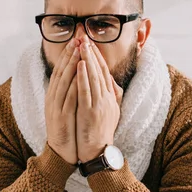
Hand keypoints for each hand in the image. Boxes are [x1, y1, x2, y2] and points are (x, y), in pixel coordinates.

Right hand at [45, 39, 79, 164]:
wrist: (61, 152)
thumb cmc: (68, 129)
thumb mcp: (68, 107)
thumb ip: (71, 92)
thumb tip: (77, 76)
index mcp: (55, 95)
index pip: (61, 69)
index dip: (68, 54)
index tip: (77, 40)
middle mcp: (53, 97)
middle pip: (61, 71)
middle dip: (70, 53)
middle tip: (77, 37)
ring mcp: (55, 107)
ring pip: (63, 81)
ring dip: (71, 64)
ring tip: (79, 50)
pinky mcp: (61, 116)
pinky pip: (68, 97)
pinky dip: (73, 84)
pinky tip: (79, 74)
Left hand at [76, 42, 122, 162]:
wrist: (99, 153)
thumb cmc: (101, 133)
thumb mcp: (111, 112)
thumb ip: (112, 96)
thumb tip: (111, 81)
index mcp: (111, 98)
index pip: (104, 72)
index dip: (97, 57)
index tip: (90, 44)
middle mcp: (108, 99)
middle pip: (99, 71)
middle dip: (92, 53)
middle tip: (84, 38)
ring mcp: (100, 105)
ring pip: (93, 78)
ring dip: (87, 60)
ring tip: (82, 46)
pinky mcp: (91, 113)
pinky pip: (86, 92)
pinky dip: (83, 77)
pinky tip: (79, 65)